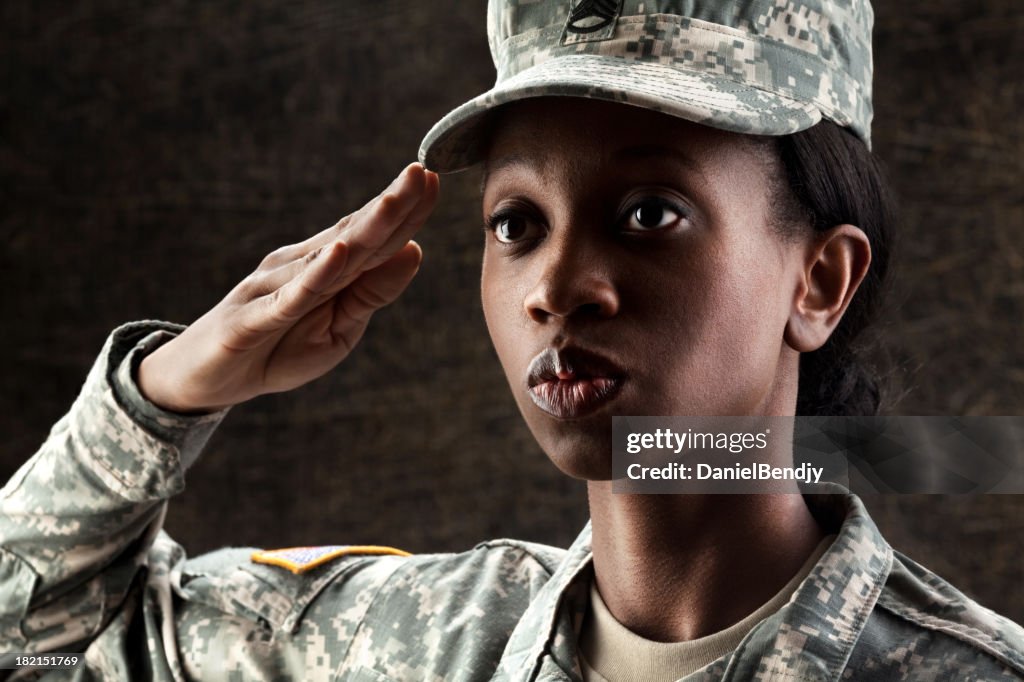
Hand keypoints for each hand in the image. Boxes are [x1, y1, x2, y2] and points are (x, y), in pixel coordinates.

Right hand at [138, 163, 439, 412]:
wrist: (206, 380)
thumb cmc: (277, 349)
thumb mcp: (339, 330)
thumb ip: (372, 293)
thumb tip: (415, 250)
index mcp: (325, 267)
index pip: (371, 235)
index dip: (404, 210)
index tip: (435, 180)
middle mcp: (299, 266)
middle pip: (353, 234)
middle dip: (391, 205)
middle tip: (422, 173)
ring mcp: (272, 287)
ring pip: (326, 258)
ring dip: (362, 229)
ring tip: (395, 202)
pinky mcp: (251, 318)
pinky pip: (288, 297)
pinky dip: (315, 276)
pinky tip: (338, 254)